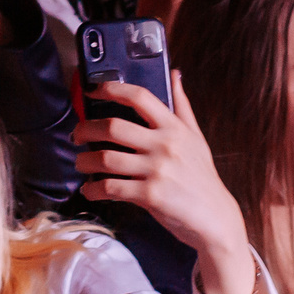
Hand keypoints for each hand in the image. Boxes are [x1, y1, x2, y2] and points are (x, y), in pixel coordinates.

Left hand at [73, 77, 254, 293]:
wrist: (215, 218)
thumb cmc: (202, 177)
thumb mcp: (196, 138)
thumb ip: (182, 106)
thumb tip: (175, 75)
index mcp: (174, 128)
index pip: (140, 97)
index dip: (112, 89)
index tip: (92, 89)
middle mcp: (165, 145)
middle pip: (113, 126)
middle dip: (86, 128)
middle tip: (77, 134)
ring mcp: (157, 171)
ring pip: (106, 158)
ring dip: (84, 161)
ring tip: (80, 163)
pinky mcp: (150, 196)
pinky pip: (111, 188)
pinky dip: (93, 189)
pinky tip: (90, 190)